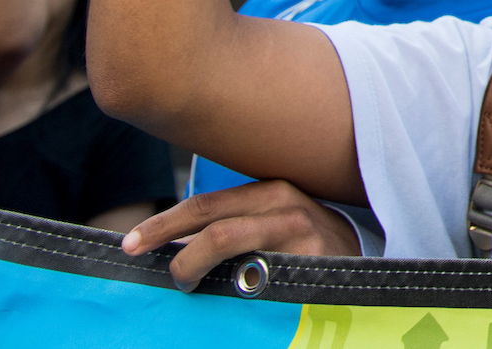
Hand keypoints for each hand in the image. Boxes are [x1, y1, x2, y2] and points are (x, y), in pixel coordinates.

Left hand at [120, 179, 359, 292]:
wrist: (362, 266)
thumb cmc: (305, 249)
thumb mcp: (272, 227)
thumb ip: (232, 228)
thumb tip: (173, 248)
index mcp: (269, 192)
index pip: (204, 204)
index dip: (163, 223)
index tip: (129, 243)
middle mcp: (283, 202)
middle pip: (210, 218)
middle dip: (167, 239)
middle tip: (138, 258)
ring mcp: (297, 229)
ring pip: (225, 238)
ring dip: (192, 264)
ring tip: (186, 283)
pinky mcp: (309, 259)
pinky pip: (253, 274)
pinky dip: (228, 288)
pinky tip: (226, 298)